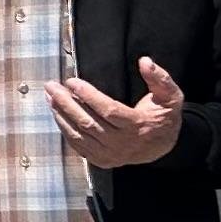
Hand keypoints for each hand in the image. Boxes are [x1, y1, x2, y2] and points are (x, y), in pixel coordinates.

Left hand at [48, 57, 183, 166]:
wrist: (163, 146)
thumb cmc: (164, 117)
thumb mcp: (170, 97)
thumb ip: (160, 79)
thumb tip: (145, 61)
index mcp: (138, 126)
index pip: (108, 110)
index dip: (88, 95)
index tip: (72, 81)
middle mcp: (122, 143)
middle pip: (88, 122)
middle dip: (66, 103)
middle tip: (52, 86)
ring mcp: (110, 154)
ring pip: (79, 135)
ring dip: (61, 115)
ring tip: (50, 97)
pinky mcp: (101, 160)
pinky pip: (78, 145)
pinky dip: (65, 129)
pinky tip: (56, 113)